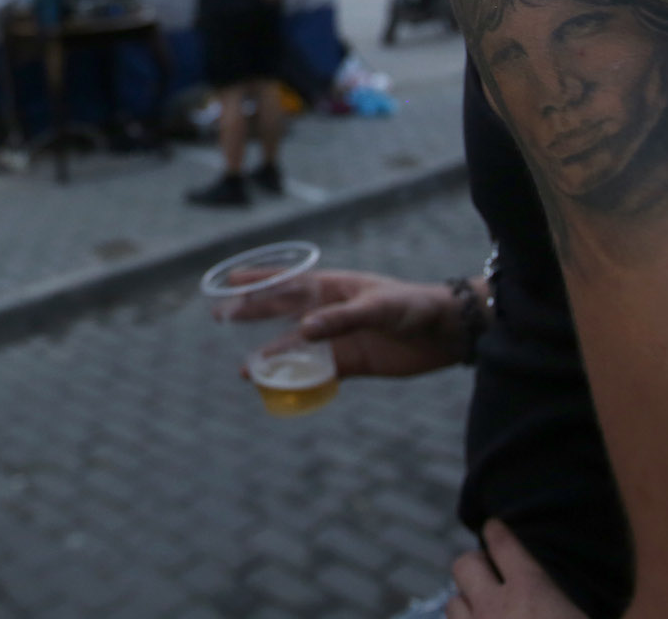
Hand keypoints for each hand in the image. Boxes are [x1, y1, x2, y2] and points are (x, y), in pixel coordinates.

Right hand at [249, 269, 466, 378]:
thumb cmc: (413, 306)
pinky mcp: (352, 364)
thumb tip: (303, 332)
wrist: (447, 333)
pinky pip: (318, 373)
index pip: (287, 281)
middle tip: (220, 318)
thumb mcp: (378, 307)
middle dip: (252, 315)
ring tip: (244, 370)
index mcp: (333, 287)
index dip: (258, 280)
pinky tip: (281, 388)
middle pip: (282, 313)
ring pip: (296, 348)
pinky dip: (299, 381)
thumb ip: (341, 319)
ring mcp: (338, 338)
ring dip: (271, 356)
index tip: (228, 280)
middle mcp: (330, 311)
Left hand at [449, 521, 586, 618]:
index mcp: (533, 591)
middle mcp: (496, 607)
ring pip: (453, 602)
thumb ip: (571, 592)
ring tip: (488, 611)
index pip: (502, 541)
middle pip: (465, 564)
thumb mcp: (586, 613)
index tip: (495, 527)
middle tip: (493, 577)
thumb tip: (577, 581)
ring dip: (469, 603)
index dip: (497, 531)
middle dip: (477, 566)